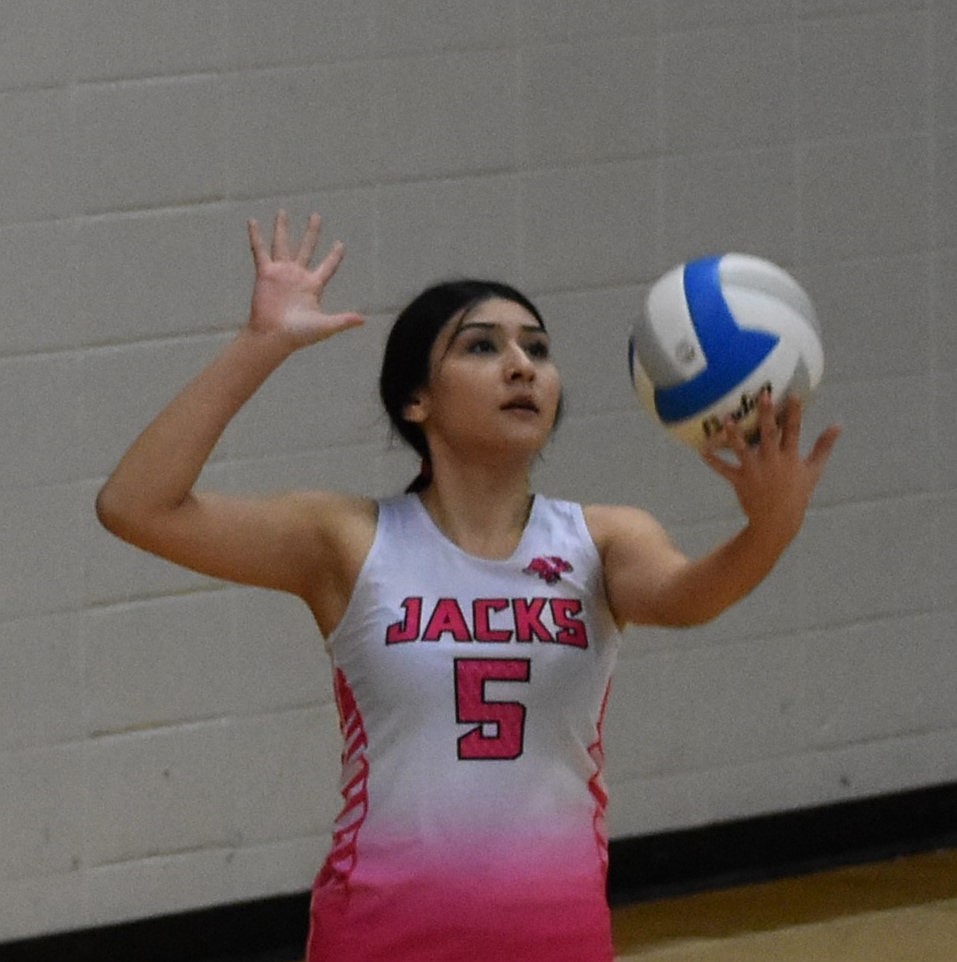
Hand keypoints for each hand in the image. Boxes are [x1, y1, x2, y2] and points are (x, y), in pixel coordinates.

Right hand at [246, 210, 363, 346]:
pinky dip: (256, 236)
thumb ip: (343, 320)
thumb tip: (363, 320)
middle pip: (307, 248)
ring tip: (282, 211)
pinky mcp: (266, 274)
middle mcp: (298, 276)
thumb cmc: (299, 334)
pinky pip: (260, 251)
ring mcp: (281, 273)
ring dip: (282, 228)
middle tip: (316, 215)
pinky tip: (253, 221)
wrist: (274, 336)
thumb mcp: (325, 326)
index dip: (334, 256)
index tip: (340, 244)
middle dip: (311, 232)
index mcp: (313, 286)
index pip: (327, 266)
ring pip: (283, 244)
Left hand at [701, 390, 840, 546]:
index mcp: (791, 457)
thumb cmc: (797, 492)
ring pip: (743, 450)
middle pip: (769, 434)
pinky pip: (724, 469)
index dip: (794, 413)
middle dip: (766, 415)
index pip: (794, 431)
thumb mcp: (814, 469)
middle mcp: (773, 461)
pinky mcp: (740, 481)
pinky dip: (713, 461)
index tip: (793, 395)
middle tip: (762, 396)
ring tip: (727, 420)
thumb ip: (824, 446)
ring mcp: (755, 471)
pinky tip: (701, 451)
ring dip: (734, 436)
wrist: (778, 520)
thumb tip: (839, 425)